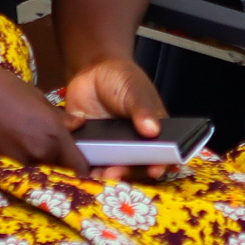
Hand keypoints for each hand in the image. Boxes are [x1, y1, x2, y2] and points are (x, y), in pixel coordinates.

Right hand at [0, 56, 90, 173]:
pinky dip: (21, 164)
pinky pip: (19, 170)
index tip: (84, 162)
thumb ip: (58, 116)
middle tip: (61, 156)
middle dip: (63, 167)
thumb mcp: (34, 95)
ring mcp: (16, 163)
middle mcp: (37, 154)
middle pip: (60, 172)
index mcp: (52, 135)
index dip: (84, 167)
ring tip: (34, 149)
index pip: (79, 166)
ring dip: (42, 166)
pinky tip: (15, 149)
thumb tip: (77, 125)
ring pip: (38, 172)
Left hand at [62, 55, 169, 181]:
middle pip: (135, 165)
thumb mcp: (136, 91)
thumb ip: (143, 110)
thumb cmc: (122, 79)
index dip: (159, 163)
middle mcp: (133, 144)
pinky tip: (84, 169)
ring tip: (101, 174)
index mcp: (152, 130)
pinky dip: (87, 167)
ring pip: (112, 167)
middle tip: (118, 173)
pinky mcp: (91, 146)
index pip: (160, 152)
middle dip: (128, 172)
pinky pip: (90, 161)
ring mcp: (112, 147)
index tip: (154, 170)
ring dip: (107, 174)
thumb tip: (152, 131)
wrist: (91, 70)